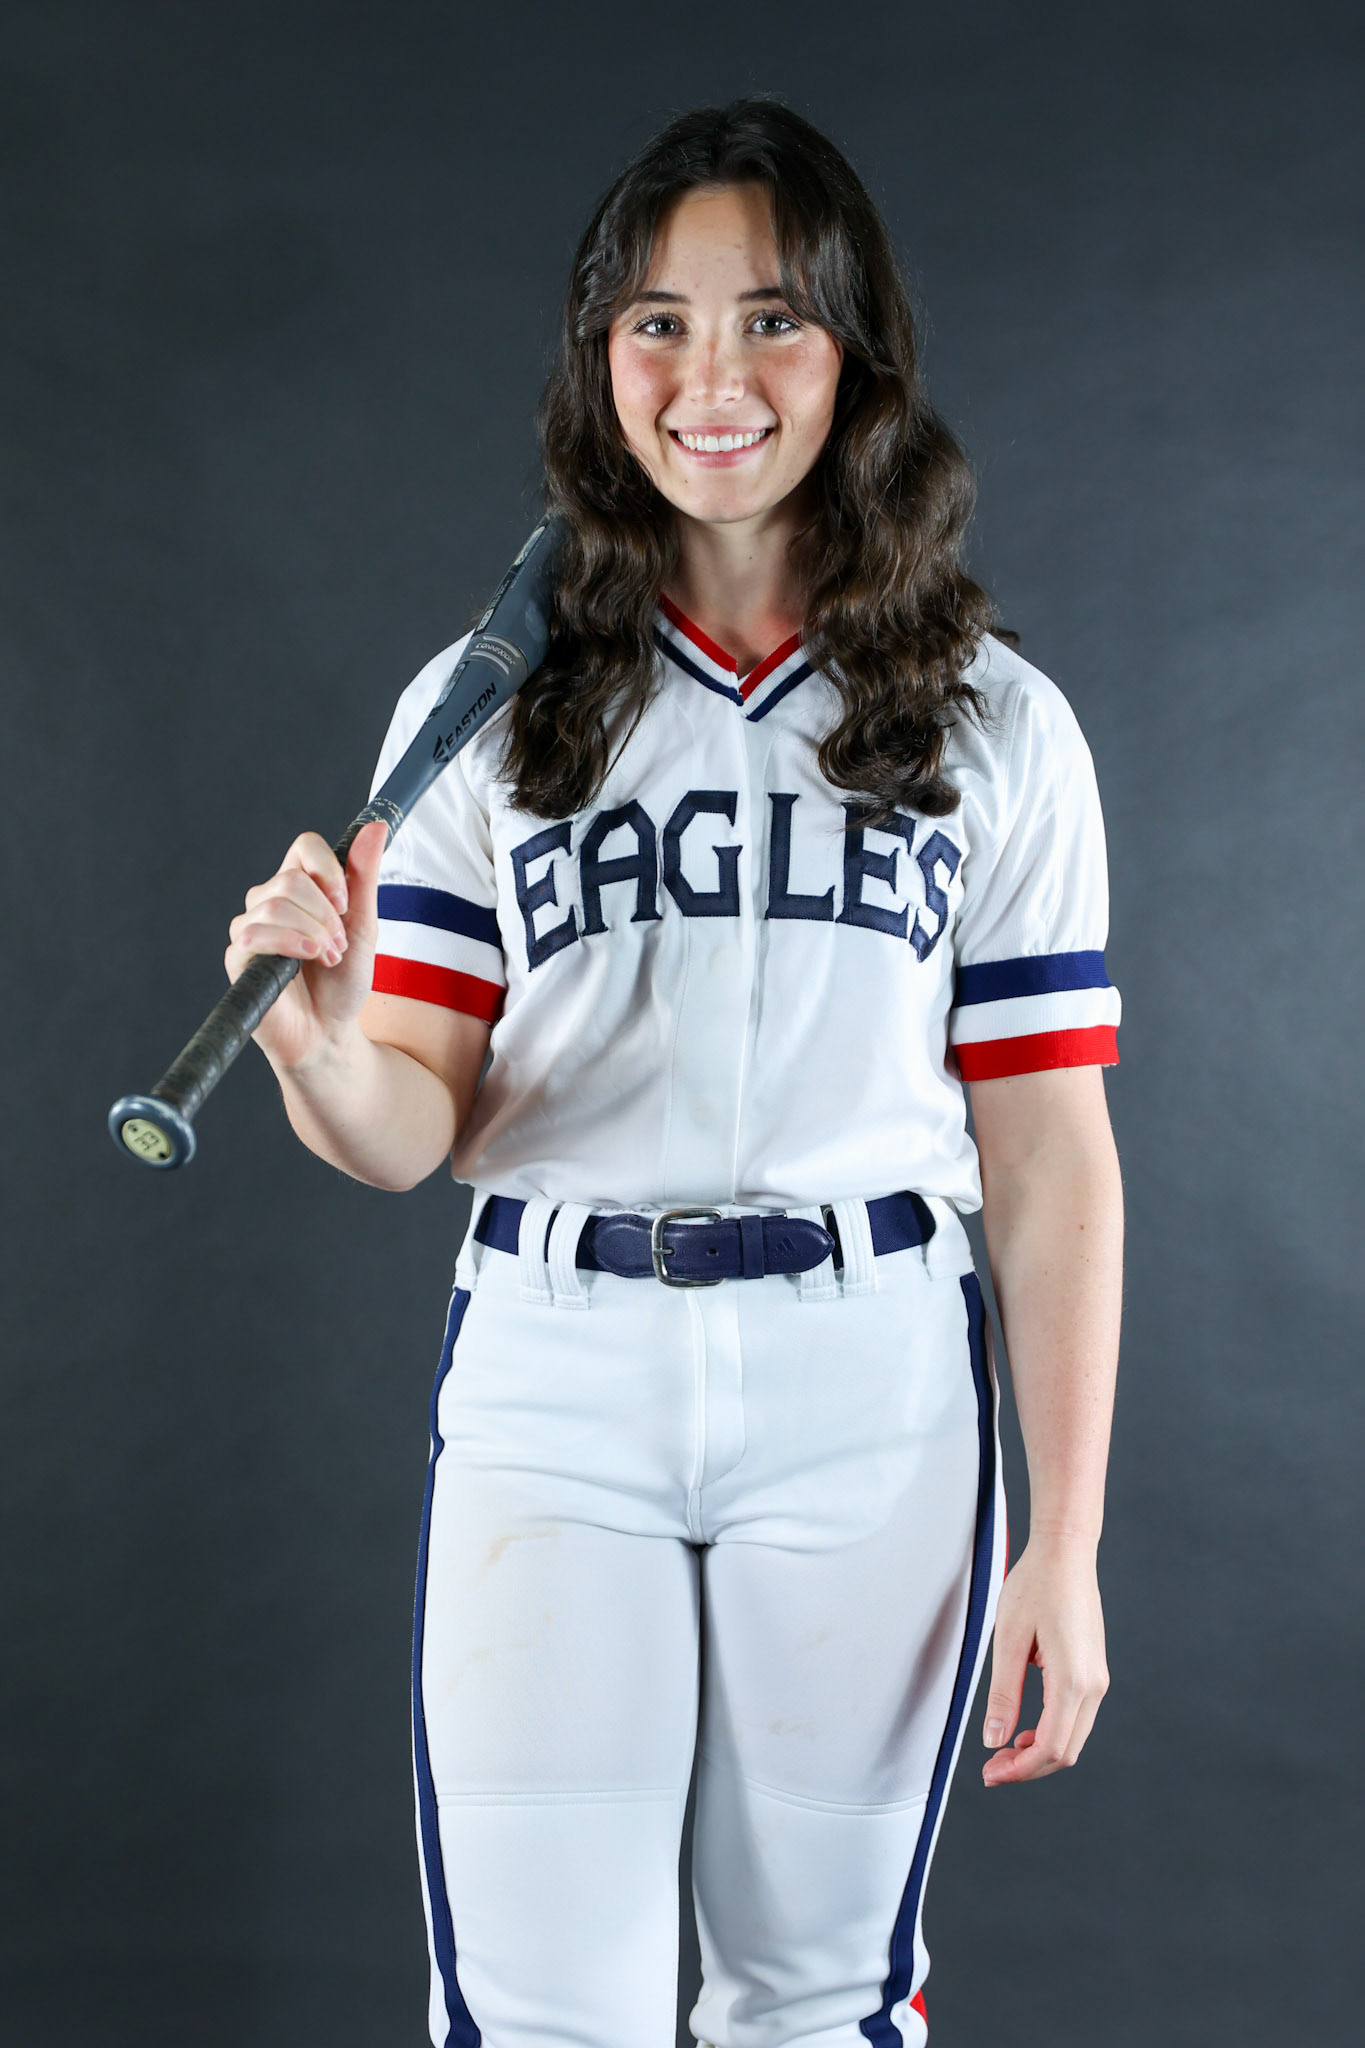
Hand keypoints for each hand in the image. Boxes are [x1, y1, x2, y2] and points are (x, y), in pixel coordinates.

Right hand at [224, 820, 387, 1071]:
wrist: (330, 1031)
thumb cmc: (343, 981)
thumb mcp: (364, 926)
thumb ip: (364, 878)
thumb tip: (375, 826)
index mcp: (300, 888)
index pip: (304, 847)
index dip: (327, 868)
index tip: (345, 902)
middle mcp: (270, 901)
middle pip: (291, 878)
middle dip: (325, 914)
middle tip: (339, 945)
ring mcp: (251, 927)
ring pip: (275, 902)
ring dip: (313, 932)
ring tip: (328, 958)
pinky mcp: (237, 955)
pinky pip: (255, 932)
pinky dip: (290, 943)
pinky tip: (308, 961)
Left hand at [980, 1532, 1108, 1785]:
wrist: (1065, 1553)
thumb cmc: (1036, 1586)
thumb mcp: (1008, 1640)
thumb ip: (1002, 1694)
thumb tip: (994, 1739)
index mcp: (1072, 1679)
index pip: (1051, 1747)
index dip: (1020, 1769)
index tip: (991, 1773)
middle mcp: (1093, 1685)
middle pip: (1066, 1751)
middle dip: (1028, 1768)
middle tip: (992, 1769)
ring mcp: (1098, 1679)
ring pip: (1073, 1737)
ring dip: (1040, 1752)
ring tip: (1004, 1750)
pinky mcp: (1094, 1672)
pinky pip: (1076, 1717)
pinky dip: (1051, 1732)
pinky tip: (1025, 1729)